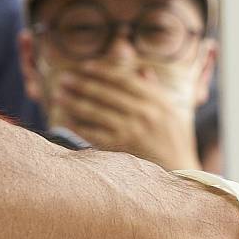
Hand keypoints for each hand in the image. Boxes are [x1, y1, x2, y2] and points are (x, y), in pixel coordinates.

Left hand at [54, 61, 198, 170]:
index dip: (101, 71)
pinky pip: (94, 133)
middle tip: (63, 79)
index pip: (123, 79)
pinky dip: (78, 126)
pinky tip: (64, 119)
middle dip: (81, 84)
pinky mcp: (122, 148)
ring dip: (74, 102)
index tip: (85, 66)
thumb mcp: (173, 111)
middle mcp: (145, 113)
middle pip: (106, 93)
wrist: (180, 172)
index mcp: (157, 100)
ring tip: (58, 95)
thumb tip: (142, 69)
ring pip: (96, 112)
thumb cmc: (175, 140)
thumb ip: (155, 89)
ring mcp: (133, 131)